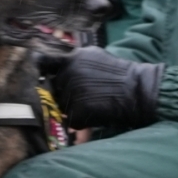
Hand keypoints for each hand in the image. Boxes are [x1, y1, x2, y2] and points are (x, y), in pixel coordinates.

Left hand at [48, 47, 162, 130]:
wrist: (136, 90)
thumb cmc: (119, 73)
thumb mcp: (94, 56)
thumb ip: (75, 61)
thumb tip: (57, 67)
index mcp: (71, 59)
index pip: (45, 64)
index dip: (43, 72)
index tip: (42, 77)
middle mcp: (68, 74)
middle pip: (55, 89)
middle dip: (66, 94)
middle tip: (86, 96)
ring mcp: (71, 93)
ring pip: (63, 106)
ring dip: (74, 108)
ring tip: (94, 104)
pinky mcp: (76, 111)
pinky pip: (72, 120)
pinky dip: (81, 121)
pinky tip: (96, 114)